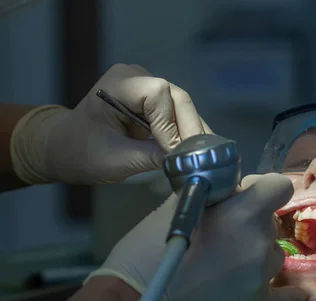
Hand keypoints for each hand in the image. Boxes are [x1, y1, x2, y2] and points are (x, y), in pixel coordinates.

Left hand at [10, 63, 213, 184]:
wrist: (67, 148)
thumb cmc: (82, 153)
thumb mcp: (115, 161)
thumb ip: (149, 157)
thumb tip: (183, 160)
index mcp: (118, 84)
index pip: (158, 94)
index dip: (169, 123)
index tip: (172, 152)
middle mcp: (137, 77)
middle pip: (177, 98)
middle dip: (188, 128)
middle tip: (198, 157)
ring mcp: (147, 87)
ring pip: (182, 106)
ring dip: (192, 131)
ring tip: (201, 156)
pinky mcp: (155, 102)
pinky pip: (178, 114)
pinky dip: (186, 132)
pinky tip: (194, 150)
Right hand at [86, 173, 307, 300]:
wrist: (136, 299)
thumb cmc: (149, 246)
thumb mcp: (180, 203)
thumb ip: (214, 192)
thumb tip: (232, 189)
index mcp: (244, 213)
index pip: (279, 186)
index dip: (262, 187)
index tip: (244, 195)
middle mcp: (260, 242)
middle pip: (271, 221)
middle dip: (252, 220)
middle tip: (224, 231)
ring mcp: (262, 275)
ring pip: (273, 252)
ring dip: (258, 251)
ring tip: (229, 261)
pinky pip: (285, 295)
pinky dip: (287, 293)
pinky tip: (297, 293)